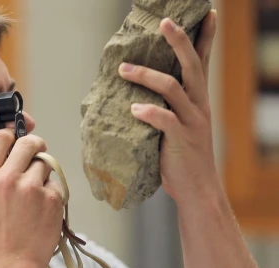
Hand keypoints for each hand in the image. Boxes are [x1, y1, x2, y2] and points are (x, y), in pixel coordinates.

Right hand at [0, 129, 63, 267]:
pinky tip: (41, 209)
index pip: (0, 137)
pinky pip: (55, 183)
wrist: (12, 260)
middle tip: (38, 152)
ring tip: (33, 196)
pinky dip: (51, 193)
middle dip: (36, 145)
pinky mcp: (51, 198)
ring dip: (42, 174)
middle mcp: (7, 178)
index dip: (11, 134)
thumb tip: (14, 142)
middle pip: (28, 142)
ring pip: (45, 163)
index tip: (16, 139)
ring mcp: (31, 188)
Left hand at [118, 10, 219, 203]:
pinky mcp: (182, 139)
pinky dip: (149, 112)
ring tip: (123, 70)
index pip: (203, 62)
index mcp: (198, 100)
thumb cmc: (181, 156)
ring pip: (174, 88)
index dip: (205, 37)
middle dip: (179, 41)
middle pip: (192, 65)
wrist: (197, 189)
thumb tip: (132, 96)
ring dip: (147, 76)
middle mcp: (199, 105)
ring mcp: (192, 122)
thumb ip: (164, 108)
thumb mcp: (177, 126)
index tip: (206, 13)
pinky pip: (166, 120)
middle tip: (163, 23)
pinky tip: (134, 110)